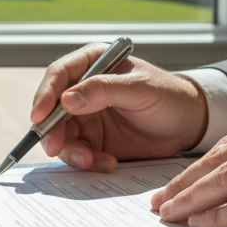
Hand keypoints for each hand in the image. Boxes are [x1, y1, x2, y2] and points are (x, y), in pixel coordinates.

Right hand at [31, 45, 208, 170]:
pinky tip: (107, 162)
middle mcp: (83, 89)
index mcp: (92, 63)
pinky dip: (87, 161)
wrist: (187, 126)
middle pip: (52, 109)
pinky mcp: (93, 140)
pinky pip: (77, 152)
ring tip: (92, 160)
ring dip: (71, 151)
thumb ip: (104, 90)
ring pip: (61, 134)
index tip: (39, 116)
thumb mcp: (140, 89)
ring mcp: (86, 116)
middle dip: (52, 131)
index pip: (59, 75)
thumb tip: (67, 99)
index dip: (45, 95)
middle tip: (57, 148)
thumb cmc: (168, 97)